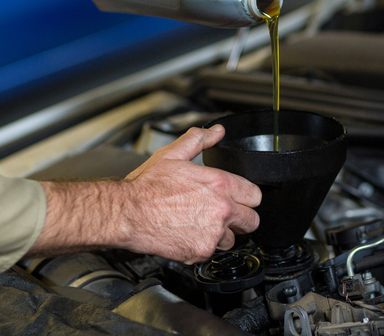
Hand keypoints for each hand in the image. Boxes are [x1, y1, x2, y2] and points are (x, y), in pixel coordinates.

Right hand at [120, 125, 260, 262]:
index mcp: (219, 184)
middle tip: (224, 213)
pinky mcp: (201, 252)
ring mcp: (212, 233)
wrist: (127, 214)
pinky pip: (213, 252)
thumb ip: (199, 140)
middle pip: (252, 221)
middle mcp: (221, 210)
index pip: (255, 195)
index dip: (246, 196)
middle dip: (240, 217)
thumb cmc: (147, 186)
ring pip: (233, 239)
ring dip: (222, 234)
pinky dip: (204, 246)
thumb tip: (216, 132)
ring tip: (202, 223)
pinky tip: (190, 233)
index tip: (238, 198)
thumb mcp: (173, 154)